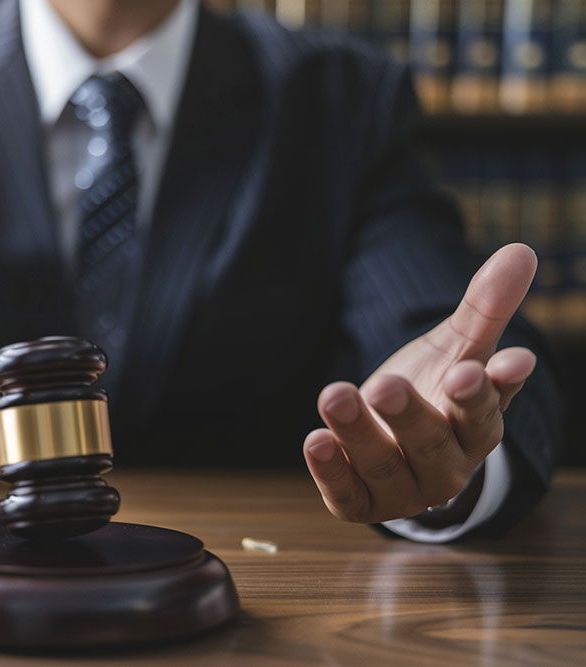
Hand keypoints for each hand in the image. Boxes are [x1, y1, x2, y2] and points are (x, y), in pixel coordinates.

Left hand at [304, 244, 537, 523]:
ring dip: (359, 434)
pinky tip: (315, 440)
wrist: (391, 435)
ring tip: (335, 396)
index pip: (485, 413)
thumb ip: (485, 307)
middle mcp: (448, 466)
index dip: (482, 393)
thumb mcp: (456, 345)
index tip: (474, 370)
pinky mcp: (363, 502)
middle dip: (409, 416)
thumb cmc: (432, 387)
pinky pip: (348, 495)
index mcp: (478, 427)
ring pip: (385, 467)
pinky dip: (331, 472)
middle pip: (432, 443)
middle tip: (385, 385)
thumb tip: (521, 250)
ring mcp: (404, 489)